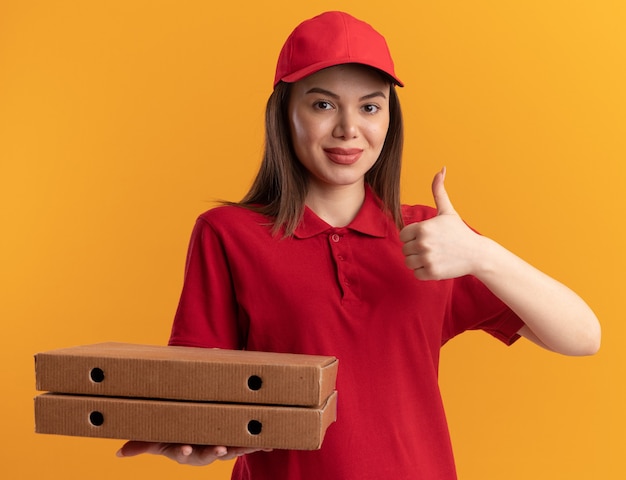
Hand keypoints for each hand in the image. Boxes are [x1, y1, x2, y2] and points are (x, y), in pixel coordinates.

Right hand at [116, 441, 271, 465]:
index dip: (183, 450)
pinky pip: (245, 445)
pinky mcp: (233, 443)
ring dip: (238, 448)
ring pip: (229, 449)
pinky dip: (257, 444)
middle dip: (213, 452)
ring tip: (247, 445)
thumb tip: (119, 453)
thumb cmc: (173, 434)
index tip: (184, 448)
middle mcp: (201, 452)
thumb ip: (142, 444)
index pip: (181, 451)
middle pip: (207, 454)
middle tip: (219, 449)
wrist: (194, 436)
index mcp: (183, 448)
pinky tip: (270, 442)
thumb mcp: (157, 438)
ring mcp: (218, 448)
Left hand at [399, 167, 483, 279]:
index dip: (412, 237)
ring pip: (408, 262)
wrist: (477, 254)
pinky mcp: (432, 272)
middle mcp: (423, 243)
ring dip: (418, 261)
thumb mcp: (448, 211)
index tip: (426, 237)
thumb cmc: (459, 232)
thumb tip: (441, 169)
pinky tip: (436, 264)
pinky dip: (424, 272)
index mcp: (423, 228)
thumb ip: (439, 191)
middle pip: (405, 249)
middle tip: (432, 248)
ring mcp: (427, 258)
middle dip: (416, 249)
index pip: (403, 235)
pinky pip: (416, 274)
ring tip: (433, 256)